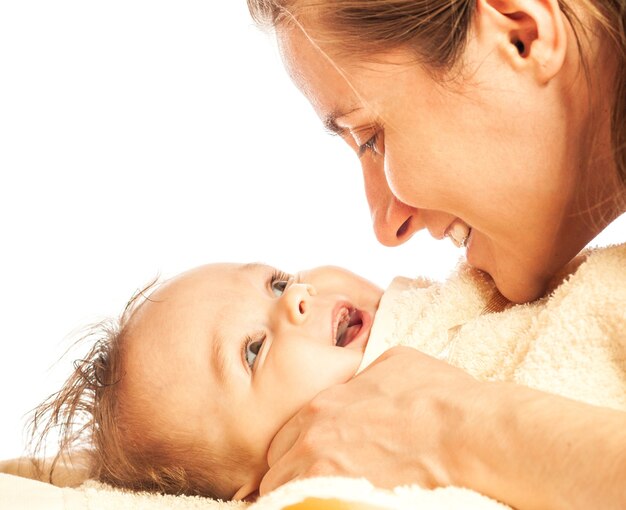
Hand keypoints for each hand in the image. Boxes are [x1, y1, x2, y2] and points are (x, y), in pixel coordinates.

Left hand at [259, 346, 481, 494]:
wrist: (467, 432)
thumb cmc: (438, 395)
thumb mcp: (397, 362)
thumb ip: (366, 376)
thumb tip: (364, 382)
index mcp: (323, 405)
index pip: (285, 436)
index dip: (296, 449)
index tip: (309, 459)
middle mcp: (314, 438)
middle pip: (280, 468)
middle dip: (292, 474)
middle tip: (312, 482)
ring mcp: (324, 472)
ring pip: (288, 493)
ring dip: (300, 494)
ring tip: (322, 496)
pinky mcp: (342, 498)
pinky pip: (309, 507)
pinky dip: (315, 505)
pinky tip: (334, 503)